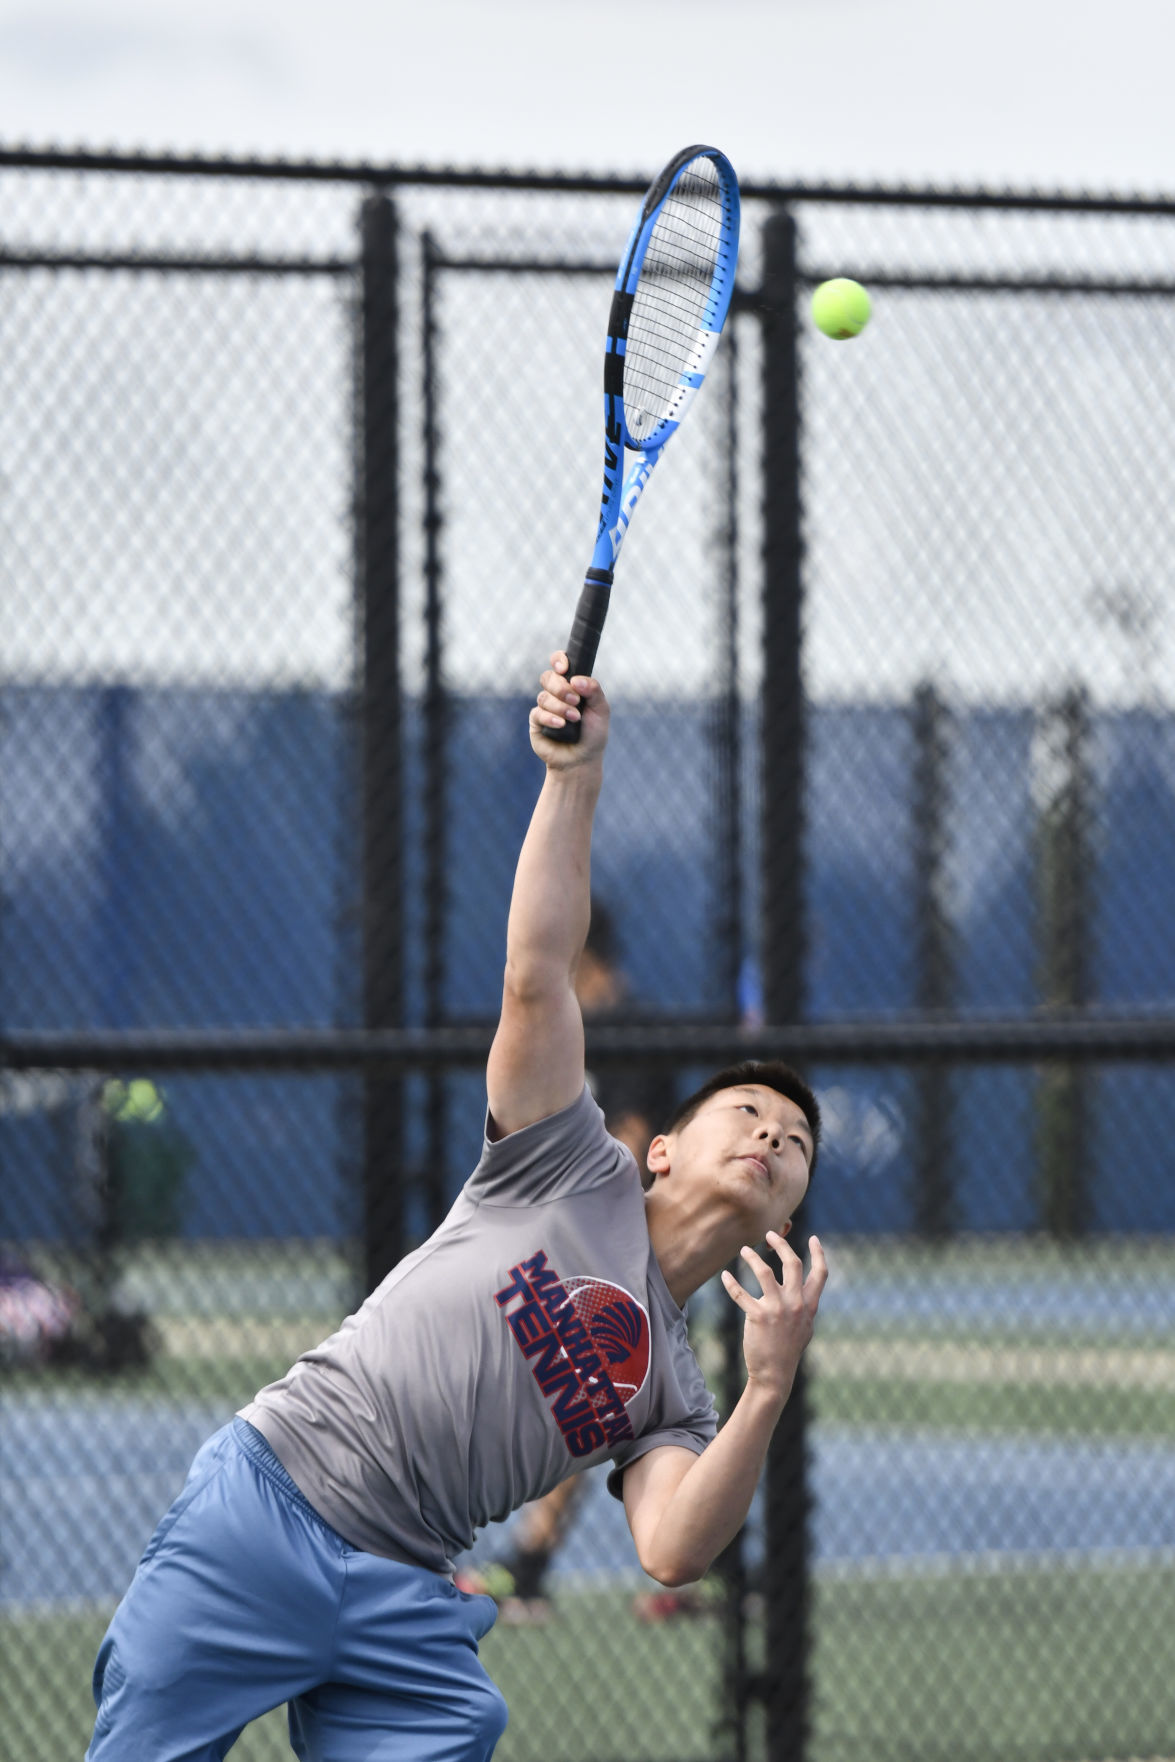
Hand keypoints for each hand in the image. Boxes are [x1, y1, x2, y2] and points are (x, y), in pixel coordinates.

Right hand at [529, 651, 609, 768]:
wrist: (582, 760)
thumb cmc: (593, 734)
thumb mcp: (601, 710)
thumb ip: (594, 690)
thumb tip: (576, 680)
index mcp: (572, 685)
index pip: (560, 663)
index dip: (558, 660)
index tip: (564, 668)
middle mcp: (556, 694)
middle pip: (548, 677)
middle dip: (561, 687)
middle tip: (575, 701)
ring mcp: (545, 707)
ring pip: (544, 696)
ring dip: (560, 706)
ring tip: (574, 718)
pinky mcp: (536, 721)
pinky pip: (538, 712)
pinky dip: (551, 718)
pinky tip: (561, 725)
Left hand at [721, 1232, 827, 1405]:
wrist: (775, 1374)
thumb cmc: (789, 1350)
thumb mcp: (806, 1328)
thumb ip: (806, 1307)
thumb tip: (805, 1292)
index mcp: (809, 1305)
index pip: (820, 1274)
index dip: (818, 1254)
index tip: (813, 1238)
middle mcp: (796, 1304)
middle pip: (792, 1264)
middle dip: (781, 1245)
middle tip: (769, 1234)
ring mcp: (777, 1310)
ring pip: (765, 1272)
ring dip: (752, 1258)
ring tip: (744, 1250)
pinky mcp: (758, 1317)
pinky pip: (741, 1294)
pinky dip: (731, 1283)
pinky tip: (725, 1276)